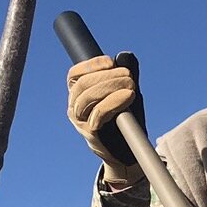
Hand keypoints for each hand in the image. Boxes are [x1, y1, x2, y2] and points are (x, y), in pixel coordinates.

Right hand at [66, 52, 142, 177]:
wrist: (128, 151)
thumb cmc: (124, 119)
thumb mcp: (126, 92)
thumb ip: (126, 73)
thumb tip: (126, 55)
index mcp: (78, 95)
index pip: (74, 75)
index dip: (91, 65)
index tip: (111, 62)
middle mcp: (75, 107)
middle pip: (82, 85)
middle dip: (107, 76)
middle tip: (129, 76)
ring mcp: (80, 121)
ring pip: (87, 98)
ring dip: (111, 87)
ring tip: (131, 85)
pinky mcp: (90, 133)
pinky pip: (98, 114)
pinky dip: (114, 102)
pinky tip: (128, 96)